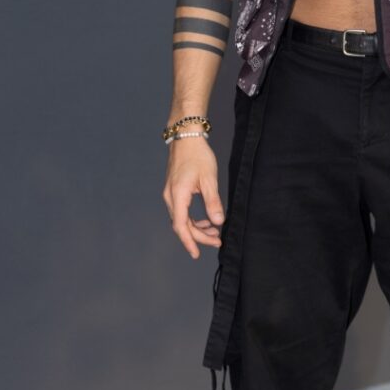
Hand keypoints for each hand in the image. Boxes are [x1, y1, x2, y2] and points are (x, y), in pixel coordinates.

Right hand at [162, 140, 225, 258]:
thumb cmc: (197, 154)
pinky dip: (193, 218)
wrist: (186, 136)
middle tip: (217, 240)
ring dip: (197, 227)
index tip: (197, 253)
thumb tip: (218, 221)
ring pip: (182, 218)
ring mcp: (171, 193)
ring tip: (215, 232)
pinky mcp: (174, 190)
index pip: (181, 226)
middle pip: (182, 225)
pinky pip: (182, 210)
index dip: (189, 241)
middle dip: (199, 236)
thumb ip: (213, 201)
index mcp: (178, 195)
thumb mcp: (209, 178)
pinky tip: (206, 220)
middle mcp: (170, 197)